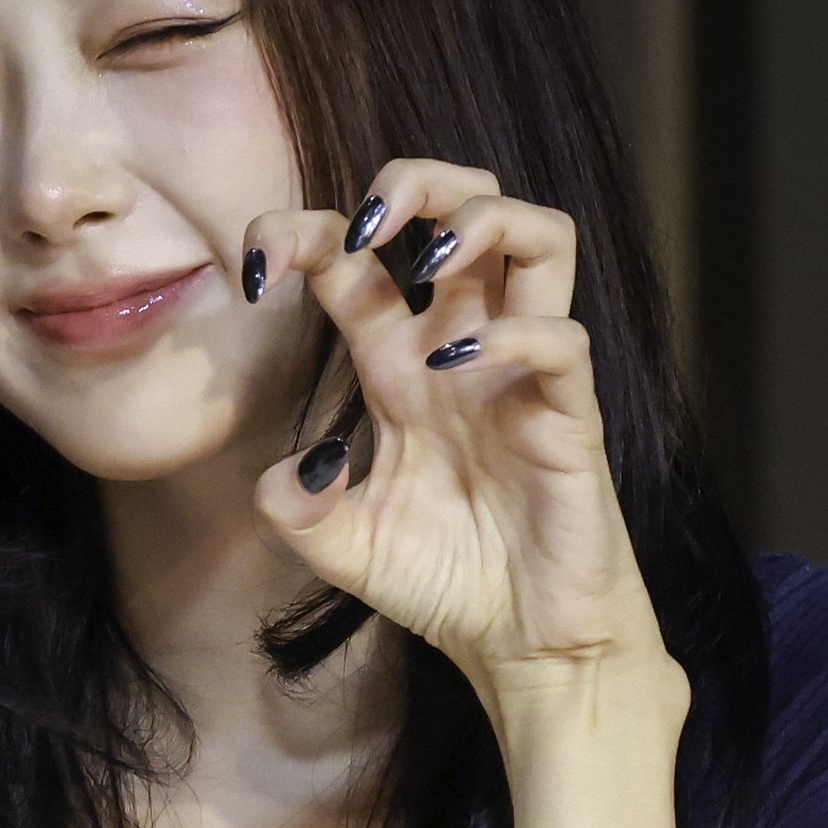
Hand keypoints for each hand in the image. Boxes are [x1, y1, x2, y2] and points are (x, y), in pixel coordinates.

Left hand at [243, 160, 672, 711]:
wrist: (523, 646)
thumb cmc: (447, 580)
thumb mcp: (341, 548)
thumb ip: (294, 509)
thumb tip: (282, 470)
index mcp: (401, 362)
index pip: (357, 256)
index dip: (304, 233)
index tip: (256, 267)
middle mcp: (464, 347)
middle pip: (463, 204)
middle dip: (415, 181)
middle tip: (366, 223)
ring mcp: (522, 373)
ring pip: (541, 236)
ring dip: (483, 222)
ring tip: (430, 264)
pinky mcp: (570, 416)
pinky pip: (563, 340)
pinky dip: (512, 337)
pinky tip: (456, 371)